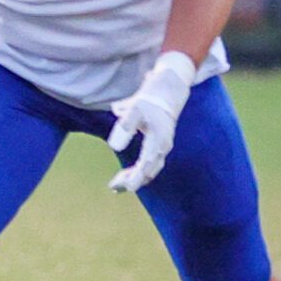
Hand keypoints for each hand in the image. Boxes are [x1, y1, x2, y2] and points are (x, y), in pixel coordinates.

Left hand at [106, 51, 196, 192]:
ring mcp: (161, 148)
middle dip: (132, 181)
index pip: (146, 165)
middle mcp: (162, 148)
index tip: (125, 188)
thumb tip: (114, 147)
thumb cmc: (149, 100)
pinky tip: (125, 175)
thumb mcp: (135, 109)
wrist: (167, 91)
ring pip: (149, 170)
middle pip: (148, 172)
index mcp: (158, 141)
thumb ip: (125, 126)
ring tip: (115, 185)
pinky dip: (137, 171)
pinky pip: (148, 164)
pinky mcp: (158, 146)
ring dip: (133, 178)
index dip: (135, 178)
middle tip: (113, 188)